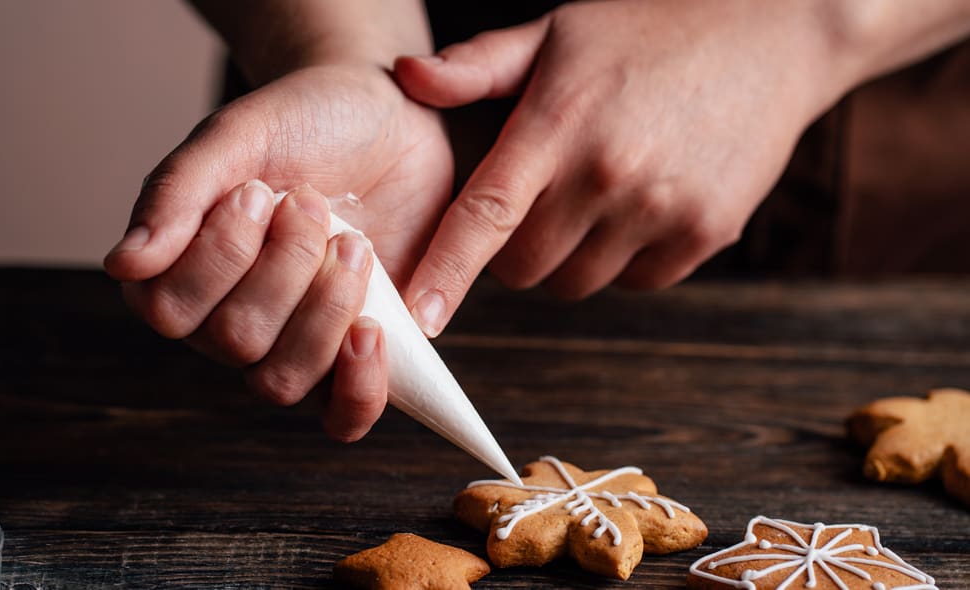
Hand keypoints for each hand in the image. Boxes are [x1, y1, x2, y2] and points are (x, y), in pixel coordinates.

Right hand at [104, 65, 452, 440]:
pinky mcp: (349, 361)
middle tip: (313, 204)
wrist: (386, 116)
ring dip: (325, 308)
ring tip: (353, 244)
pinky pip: (340, 419)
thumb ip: (178, 191)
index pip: (169, 311)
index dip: (220, 257)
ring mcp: (289, 346)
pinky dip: (356, 388)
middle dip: (285, 266)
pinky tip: (370, 332)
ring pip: (282, 381)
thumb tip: (122, 265)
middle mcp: (225, 320)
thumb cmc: (303, 123)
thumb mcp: (239, 134)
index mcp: (178, 271)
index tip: (259, 190)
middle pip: (234, 342)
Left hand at [394, 1, 846, 335]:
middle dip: (514, 250)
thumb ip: (478, 65)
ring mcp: (661, 208)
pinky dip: (626, 261)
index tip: (419, 316)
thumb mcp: (558, 31)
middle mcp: (608, 174)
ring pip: (576, 281)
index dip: (446, 269)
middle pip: (524, 268)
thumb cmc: (648, 30)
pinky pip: (636, 282)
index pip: (487, 212)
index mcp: (559, 123)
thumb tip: (407, 79)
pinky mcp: (706, 234)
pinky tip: (641, 204)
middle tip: (537, 202)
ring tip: (595, 194)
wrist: (774, 33)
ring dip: (570, 257)